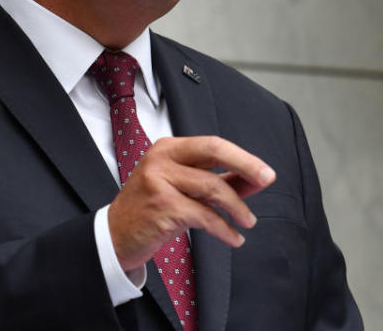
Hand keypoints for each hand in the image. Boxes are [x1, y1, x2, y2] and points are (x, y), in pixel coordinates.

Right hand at [107, 135, 275, 270]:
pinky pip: (204, 216)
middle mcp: (162, 158)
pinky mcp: (162, 206)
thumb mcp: (182, 188)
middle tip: (267, 180)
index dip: (243, 157)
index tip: (265, 172)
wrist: (115, 236)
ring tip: (247, 222)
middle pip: (214, 151)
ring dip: (237, 208)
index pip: (213, 144)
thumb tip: (256, 179)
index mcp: (168, 148)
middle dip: (246, 165)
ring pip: (212, 188)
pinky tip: (233, 238)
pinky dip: (224, 229)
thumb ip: (218, 181)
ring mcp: (160, 181)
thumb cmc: (151, 209)